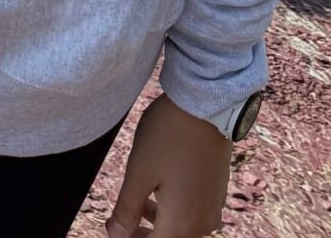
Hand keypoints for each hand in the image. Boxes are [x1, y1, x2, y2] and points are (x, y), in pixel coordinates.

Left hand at [104, 92, 233, 236]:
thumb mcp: (138, 172)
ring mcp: (213, 208)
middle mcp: (202, 224)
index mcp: (181, 225)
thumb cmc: (167, 136)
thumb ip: (126, 209)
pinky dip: (174, 211)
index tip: (112, 228)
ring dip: (158, 224)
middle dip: (144, 235)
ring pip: (182, 229)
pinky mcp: (217, 193)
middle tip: (120, 223)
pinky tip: (160, 191)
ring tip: (137, 204)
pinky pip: (194, 214)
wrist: (205, 106)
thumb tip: (116, 234)